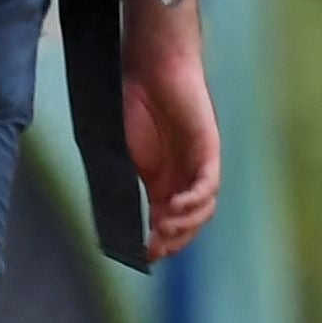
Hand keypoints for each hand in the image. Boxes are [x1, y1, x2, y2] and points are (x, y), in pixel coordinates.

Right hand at [119, 0, 222, 256]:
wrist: (149, 66)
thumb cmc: (132, 101)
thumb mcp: (121, 150)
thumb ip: (122, 179)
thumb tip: (113, 216)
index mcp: (162, 178)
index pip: (166, 220)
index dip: (159, 241)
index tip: (143, 256)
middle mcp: (183, 175)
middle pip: (188, 221)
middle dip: (173, 240)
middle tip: (153, 250)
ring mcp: (198, 163)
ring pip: (202, 209)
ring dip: (184, 225)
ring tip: (162, 230)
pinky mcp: (208, 149)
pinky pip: (209, 185)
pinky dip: (194, 202)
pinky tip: (175, 209)